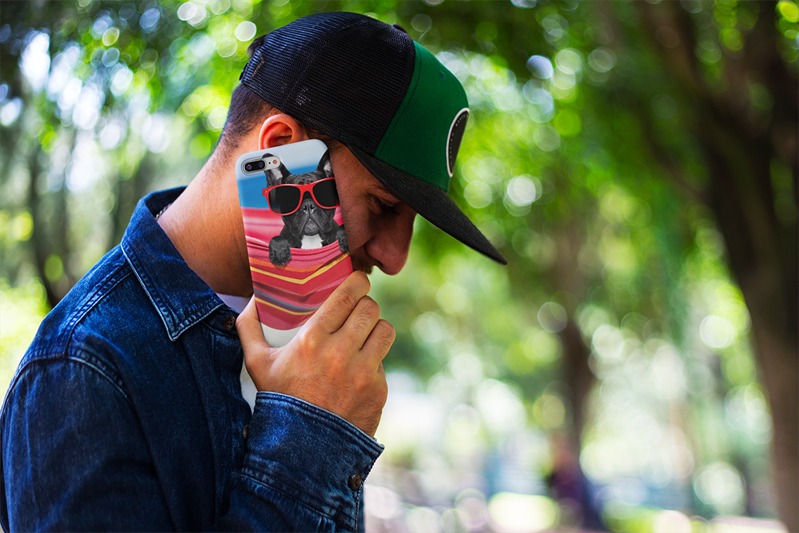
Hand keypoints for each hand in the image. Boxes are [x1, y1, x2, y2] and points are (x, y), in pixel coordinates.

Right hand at [236, 272, 393, 436]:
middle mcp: (341, 353)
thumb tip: (251, 301)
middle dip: (366, 305)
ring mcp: (363, 373)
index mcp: (312, 340)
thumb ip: (249, 328)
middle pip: (370, 309)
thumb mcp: (257, 364)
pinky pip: (383, 362)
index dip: (358, 282)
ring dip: (375, 329)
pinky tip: (359, 369)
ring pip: (385, 330)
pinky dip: (374, 362)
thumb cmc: (279, 400)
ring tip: (365, 334)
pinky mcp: (378, 390)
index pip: (348, 295)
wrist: (302, 449)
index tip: (358, 281)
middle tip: (358, 310)